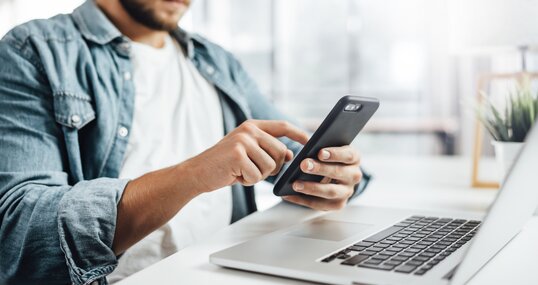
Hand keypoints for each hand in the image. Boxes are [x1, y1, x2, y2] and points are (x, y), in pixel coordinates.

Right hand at [181, 120, 308, 192]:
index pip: (283, 126)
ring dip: (258, 176)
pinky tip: (235, 176)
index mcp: (252, 126)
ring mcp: (243, 141)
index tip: (310, 142)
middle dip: (272, 168)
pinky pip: (257, 175)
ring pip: (270, 166)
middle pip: (281, 152)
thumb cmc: (225, 165)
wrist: (197, 173)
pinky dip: (247, 181)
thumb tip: (291, 156)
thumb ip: (267, 149)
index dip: (299, 134)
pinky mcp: (237, 155)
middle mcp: (249, 129)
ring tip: (241, 171)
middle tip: (253, 170)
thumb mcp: (247, 152)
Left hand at [282, 146, 361, 210]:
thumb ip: (322, 149)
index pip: (348, 155)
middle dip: (320, 169)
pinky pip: (320, 204)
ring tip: (295, 184)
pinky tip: (289, 194)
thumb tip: (307, 151)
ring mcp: (347, 192)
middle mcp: (354, 176)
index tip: (320, 152)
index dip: (335, 154)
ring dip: (312, 188)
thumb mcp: (329, 150)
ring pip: (330, 191)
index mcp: (354, 158)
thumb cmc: (328, 158)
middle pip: (338, 172)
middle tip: (304, 165)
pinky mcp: (337, 204)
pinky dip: (303, 200)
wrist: (335, 176)